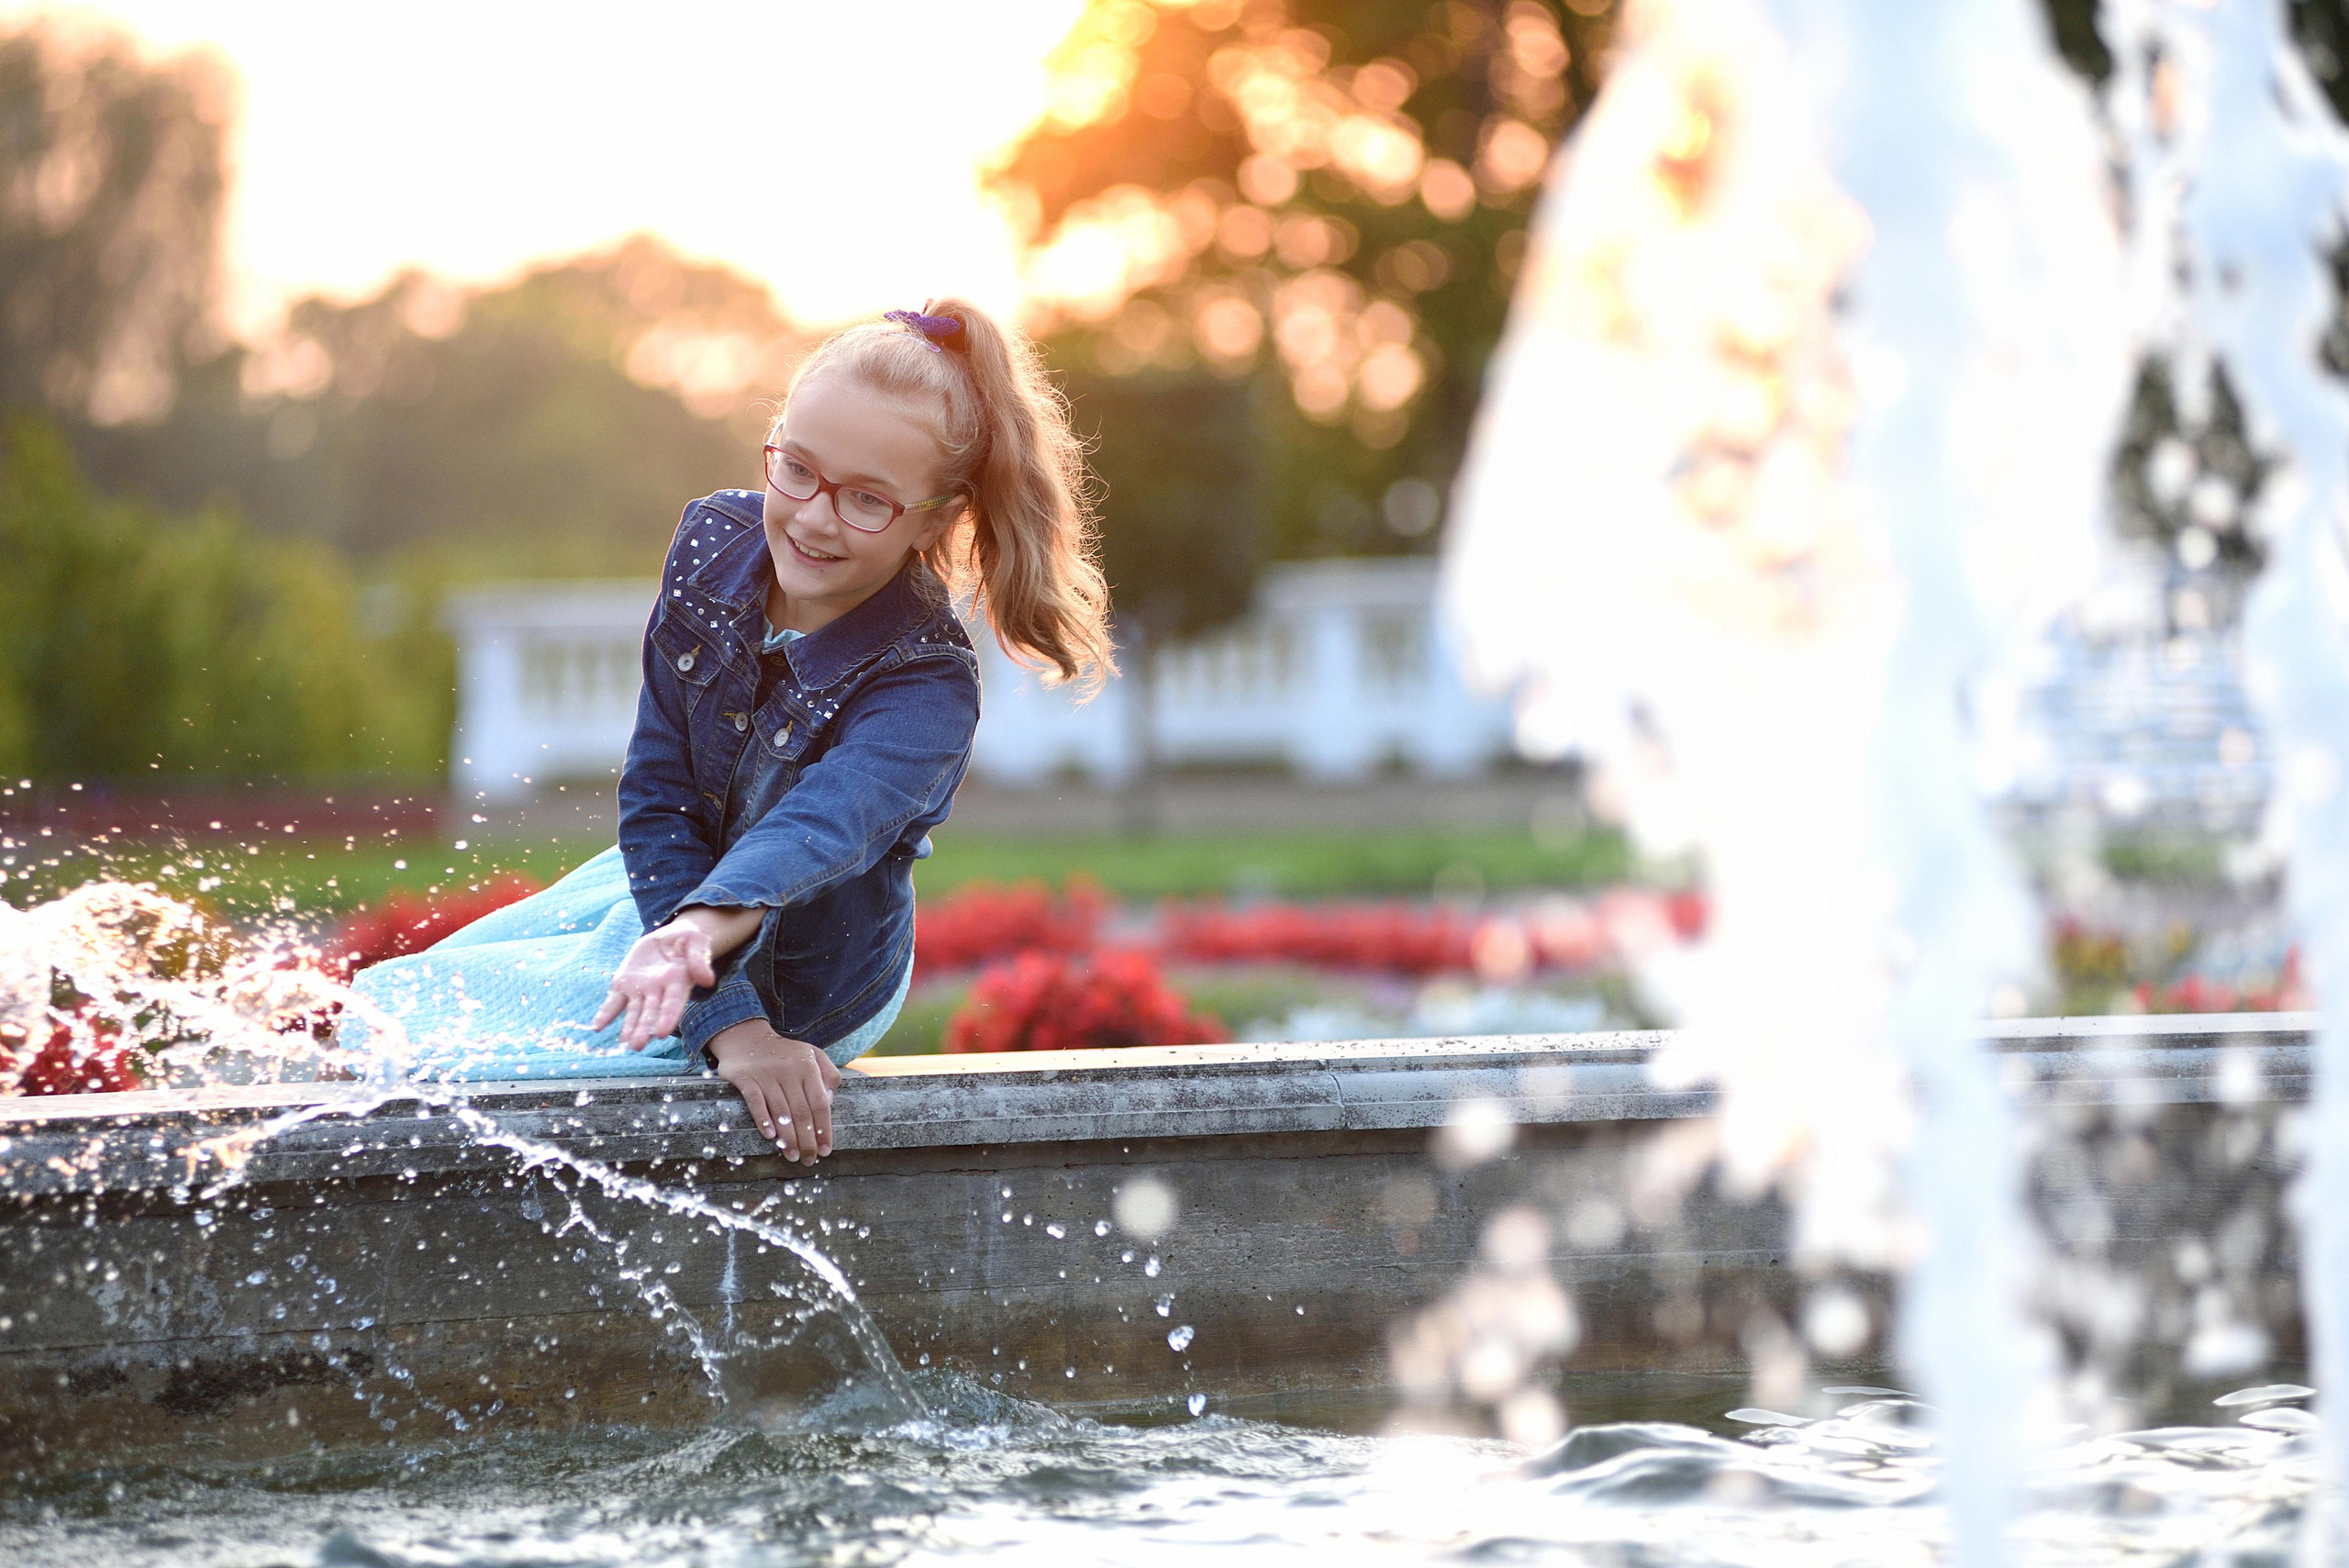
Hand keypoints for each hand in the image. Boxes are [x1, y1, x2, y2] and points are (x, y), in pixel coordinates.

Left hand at [591, 924, 717, 1049]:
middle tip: (638, 1045)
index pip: (673, 1003)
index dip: (667, 1017)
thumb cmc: (687, 941)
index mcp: (678, 983)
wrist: (667, 939)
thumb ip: (699, 960)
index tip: (661, 1032)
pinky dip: (605, 1014)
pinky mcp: (624, 984)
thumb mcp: (696, 943)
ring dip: (628, 1027)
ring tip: (624, 1043)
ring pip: (633, 1011)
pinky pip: (613, 1002)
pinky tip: (597, 1027)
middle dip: (644, 1028)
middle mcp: (659, 992)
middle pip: (651, 1012)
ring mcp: (640, 990)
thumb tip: (708, 980)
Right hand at [709, 1019, 841, 1162]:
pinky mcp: (745, 1077)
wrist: (747, 1037)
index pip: (820, 1104)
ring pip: (780, 1111)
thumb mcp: (813, 1054)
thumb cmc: (785, 1052)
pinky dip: (763, 1119)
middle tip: (808, 1160)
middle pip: (801, 1112)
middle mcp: (789, 1071)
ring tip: (792, 1156)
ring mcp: (766, 1074)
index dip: (824, 1129)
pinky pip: (755, 1101)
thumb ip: (829, 1075)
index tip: (825, 1150)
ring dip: (787, 1137)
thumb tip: (831, 1101)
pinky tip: (770, 1136)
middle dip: (807, 1140)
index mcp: (808, 1067)